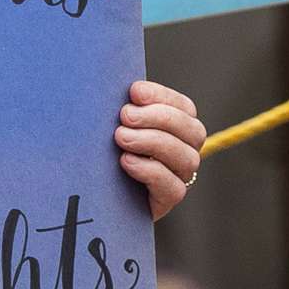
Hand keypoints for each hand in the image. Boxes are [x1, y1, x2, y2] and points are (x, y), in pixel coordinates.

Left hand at [115, 81, 202, 220]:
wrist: (96, 196)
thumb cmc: (106, 152)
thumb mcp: (117, 126)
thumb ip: (126, 108)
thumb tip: (125, 88)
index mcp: (179, 128)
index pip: (184, 107)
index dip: (162, 97)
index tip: (134, 92)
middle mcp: (186, 151)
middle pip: (192, 131)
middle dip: (158, 118)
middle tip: (125, 115)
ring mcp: (180, 177)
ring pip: (186, 158)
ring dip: (153, 142)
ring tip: (121, 137)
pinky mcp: (168, 201)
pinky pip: (173, 187)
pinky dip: (150, 170)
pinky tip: (126, 161)